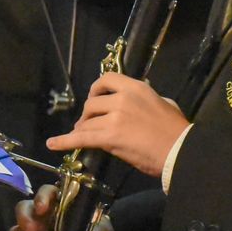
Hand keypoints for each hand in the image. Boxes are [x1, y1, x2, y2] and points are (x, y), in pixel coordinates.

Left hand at [44, 73, 188, 177]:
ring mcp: (113, 118)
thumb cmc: (176, 130)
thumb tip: (137, 100)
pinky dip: (64, 141)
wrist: (179, 151)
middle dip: (88, 114)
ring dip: (83, 130)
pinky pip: (81, 138)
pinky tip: (53, 144)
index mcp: (136, 88)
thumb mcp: (164, 103)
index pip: (106, 79)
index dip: (96, 89)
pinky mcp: (108, 137)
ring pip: (87, 122)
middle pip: (92, 103)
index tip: (95, 98)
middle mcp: (122, 99)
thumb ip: (147, 98)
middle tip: (90, 124)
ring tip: (81, 137)